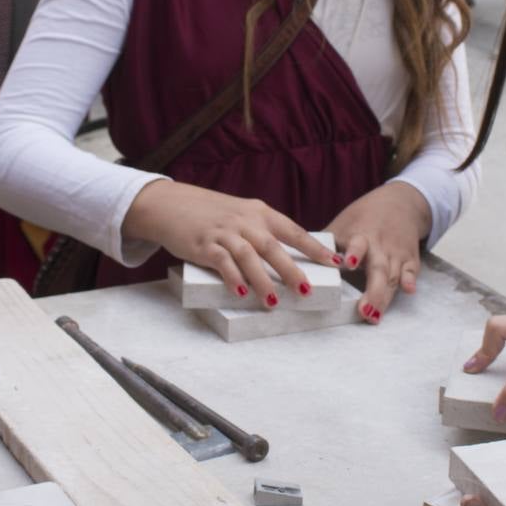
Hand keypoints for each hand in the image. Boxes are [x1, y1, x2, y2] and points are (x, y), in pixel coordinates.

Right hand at [124, 180, 336, 308]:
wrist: (170, 204)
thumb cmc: (210, 214)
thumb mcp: (241, 215)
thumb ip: (262, 232)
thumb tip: (287, 259)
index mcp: (259, 213)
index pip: (293, 231)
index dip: (315, 248)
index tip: (336, 263)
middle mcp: (245, 220)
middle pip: (273, 246)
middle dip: (291, 270)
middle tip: (306, 291)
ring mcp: (224, 232)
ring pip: (249, 256)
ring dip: (262, 280)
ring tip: (273, 301)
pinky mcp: (204, 244)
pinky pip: (222, 262)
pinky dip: (233, 277)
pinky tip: (241, 292)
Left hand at [325, 181, 431, 322]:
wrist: (400, 203)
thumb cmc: (364, 217)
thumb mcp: (342, 224)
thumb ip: (324, 244)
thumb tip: (291, 260)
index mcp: (360, 235)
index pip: (358, 244)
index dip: (354, 254)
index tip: (348, 264)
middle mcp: (379, 245)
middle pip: (378, 268)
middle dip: (372, 290)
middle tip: (364, 311)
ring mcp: (395, 253)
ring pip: (392, 276)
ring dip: (385, 296)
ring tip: (374, 317)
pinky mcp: (409, 258)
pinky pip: (411, 271)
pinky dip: (410, 280)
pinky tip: (409, 291)